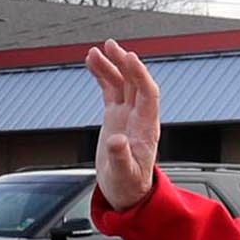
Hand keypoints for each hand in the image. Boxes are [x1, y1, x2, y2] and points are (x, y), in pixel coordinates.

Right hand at [86, 41, 159, 209]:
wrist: (126, 193)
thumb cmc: (129, 186)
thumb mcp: (124, 175)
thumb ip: (121, 158)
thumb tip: (116, 141)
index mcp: (146, 127)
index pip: (148, 93)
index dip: (140, 75)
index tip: (129, 58)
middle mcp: (138, 116)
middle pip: (134, 82)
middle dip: (124, 63)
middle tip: (111, 46)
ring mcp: (126, 115)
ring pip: (120, 83)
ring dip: (110, 65)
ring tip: (95, 52)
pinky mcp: (114, 117)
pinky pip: (109, 90)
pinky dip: (102, 75)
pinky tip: (92, 62)